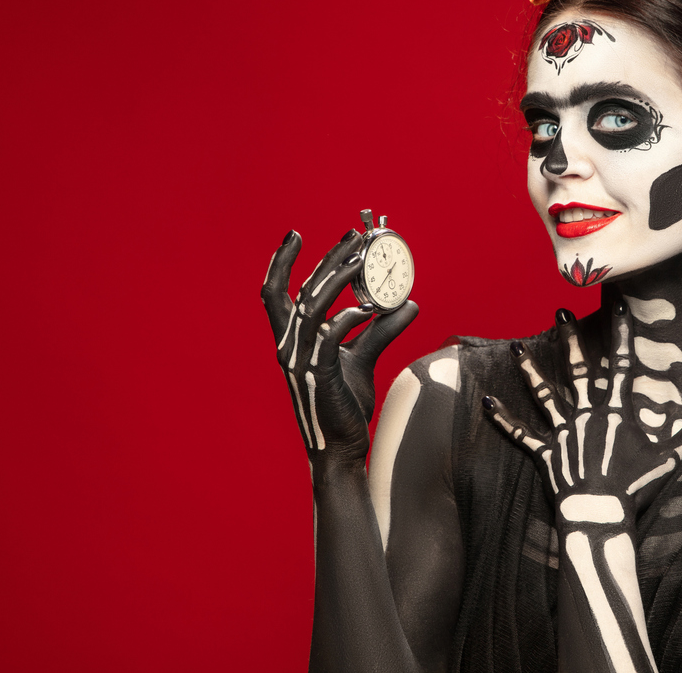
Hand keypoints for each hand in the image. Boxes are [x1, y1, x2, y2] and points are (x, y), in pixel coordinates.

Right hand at [262, 230, 417, 461]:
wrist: (341, 447)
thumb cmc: (344, 404)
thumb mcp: (363, 358)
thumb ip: (380, 329)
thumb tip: (408, 304)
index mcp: (290, 339)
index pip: (273, 293)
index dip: (280, 262)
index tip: (294, 234)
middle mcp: (289, 346)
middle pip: (301, 290)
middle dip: (328, 258)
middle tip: (354, 236)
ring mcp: (301, 360)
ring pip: (312, 306)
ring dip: (338, 278)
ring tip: (363, 259)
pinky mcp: (319, 374)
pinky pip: (329, 337)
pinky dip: (347, 318)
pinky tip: (368, 308)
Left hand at [484, 303, 681, 520]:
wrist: (601, 516)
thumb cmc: (637, 488)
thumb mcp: (671, 458)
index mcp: (614, 412)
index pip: (618, 364)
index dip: (619, 333)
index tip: (617, 305)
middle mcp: (585, 415)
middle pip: (576, 370)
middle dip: (569, 339)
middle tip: (560, 312)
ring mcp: (562, 433)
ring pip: (542, 395)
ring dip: (529, 371)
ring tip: (516, 348)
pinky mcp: (544, 454)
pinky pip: (519, 435)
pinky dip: (501, 419)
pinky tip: (483, 401)